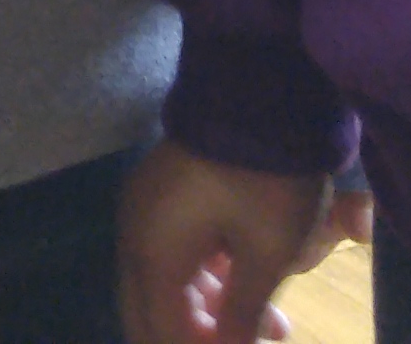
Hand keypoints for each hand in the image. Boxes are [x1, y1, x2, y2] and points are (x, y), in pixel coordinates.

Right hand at [118, 145, 354, 343]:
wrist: (259, 92)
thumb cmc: (265, 180)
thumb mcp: (266, 252)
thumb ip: (244, 312)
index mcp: (154, 256)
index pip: (161, 333)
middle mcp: (136, 237)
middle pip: (151, 313)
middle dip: (196, 337)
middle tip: (249, 343)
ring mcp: (145, 213)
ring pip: (165, 285)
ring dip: (209, 313)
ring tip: (274, 328)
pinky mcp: (162, 196)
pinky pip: (173, 255)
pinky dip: (207, 280)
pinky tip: (249, 289)